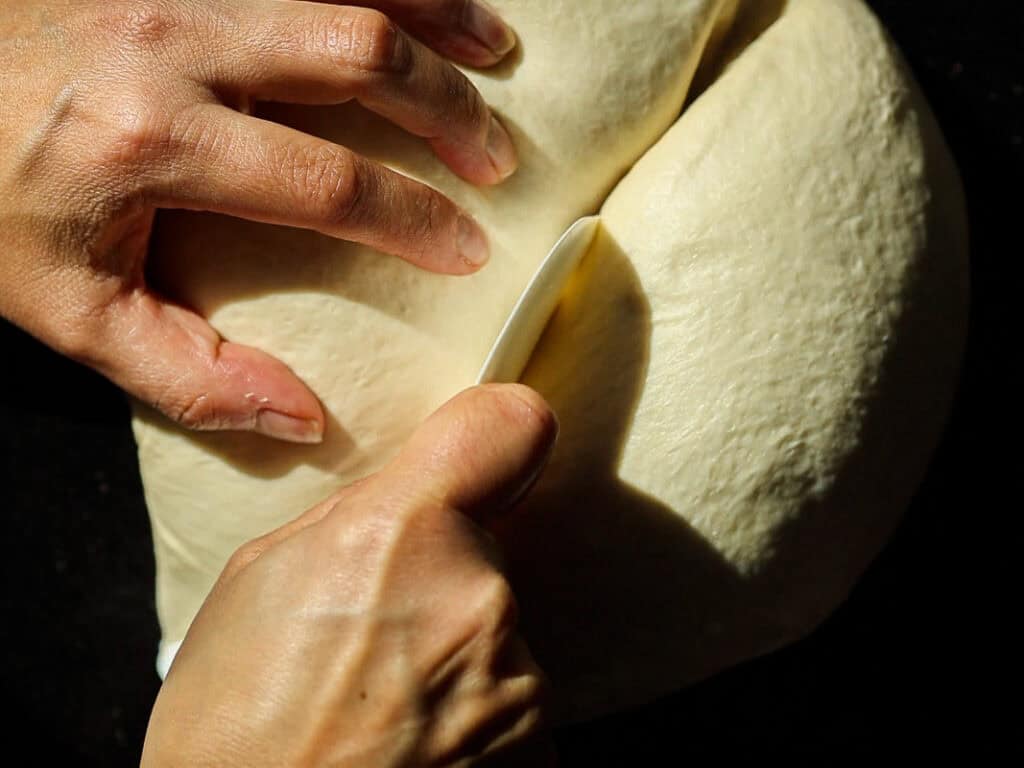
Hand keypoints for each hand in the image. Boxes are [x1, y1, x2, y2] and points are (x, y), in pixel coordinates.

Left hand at [0, 0, 517, 442]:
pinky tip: (423, 0)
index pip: (329, 180)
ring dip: (438, 16)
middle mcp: (174, 40)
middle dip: (448, 111)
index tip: (466, 249)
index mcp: (154, 140)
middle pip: (359, 56)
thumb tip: (302, 417)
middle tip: (495, 161)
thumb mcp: (71, 312)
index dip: (414, 217)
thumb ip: (187, 377)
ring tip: (495, 55)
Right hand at [141, 384, 558, 766]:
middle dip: (441, 577)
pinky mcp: (539, 747)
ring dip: (454, 651)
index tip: (489, 456)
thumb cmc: (233, 728)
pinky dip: (471, 714)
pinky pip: (508, 696)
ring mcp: (517, 681)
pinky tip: (409, 740)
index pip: (513, 427)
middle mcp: (477, 598)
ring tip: (381, 700)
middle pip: (486, 549)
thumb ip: (351, 518)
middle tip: (373, 632)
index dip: (499, 434)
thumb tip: (407, 499)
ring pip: (496, 629)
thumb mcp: (257, 581)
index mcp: (400, 534)